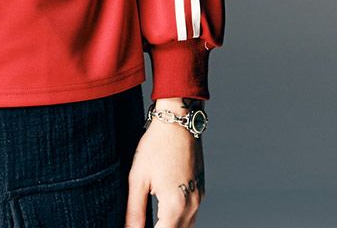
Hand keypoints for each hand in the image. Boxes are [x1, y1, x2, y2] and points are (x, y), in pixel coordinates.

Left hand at [125, 100, 205, 226]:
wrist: (179, 120)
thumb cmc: (157, 144)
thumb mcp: (138, 177)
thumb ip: (135, 211)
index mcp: (175, 206)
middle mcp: (192, 206)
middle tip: (142, 224)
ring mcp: (199, 198)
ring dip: (170, 227)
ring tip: (154, 220)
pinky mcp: (201, 190)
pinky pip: (191, 215)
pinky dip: (179, 220)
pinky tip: (164, 214)